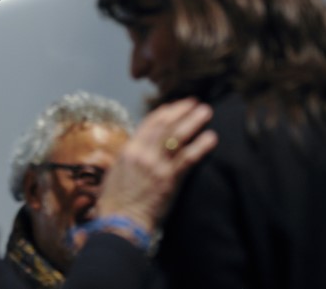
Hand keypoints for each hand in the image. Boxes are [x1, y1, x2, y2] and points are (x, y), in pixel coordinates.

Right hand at [96, 98, 216, 234]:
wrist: (120, 222)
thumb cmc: (115, 201)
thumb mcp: (116, 172)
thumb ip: (129, 157)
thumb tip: (137, 148)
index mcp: (129, 149)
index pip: (149, 123)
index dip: (165, 112)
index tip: (176, 106)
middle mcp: (143, 153)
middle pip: (166, 125)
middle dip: (181, 111)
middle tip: (195, 102)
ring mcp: (157, 165)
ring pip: (177, 136)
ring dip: (193, 122)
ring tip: (206, 111)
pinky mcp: (169, 179)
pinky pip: (188, 158)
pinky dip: (200, 146)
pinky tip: (211, 138)